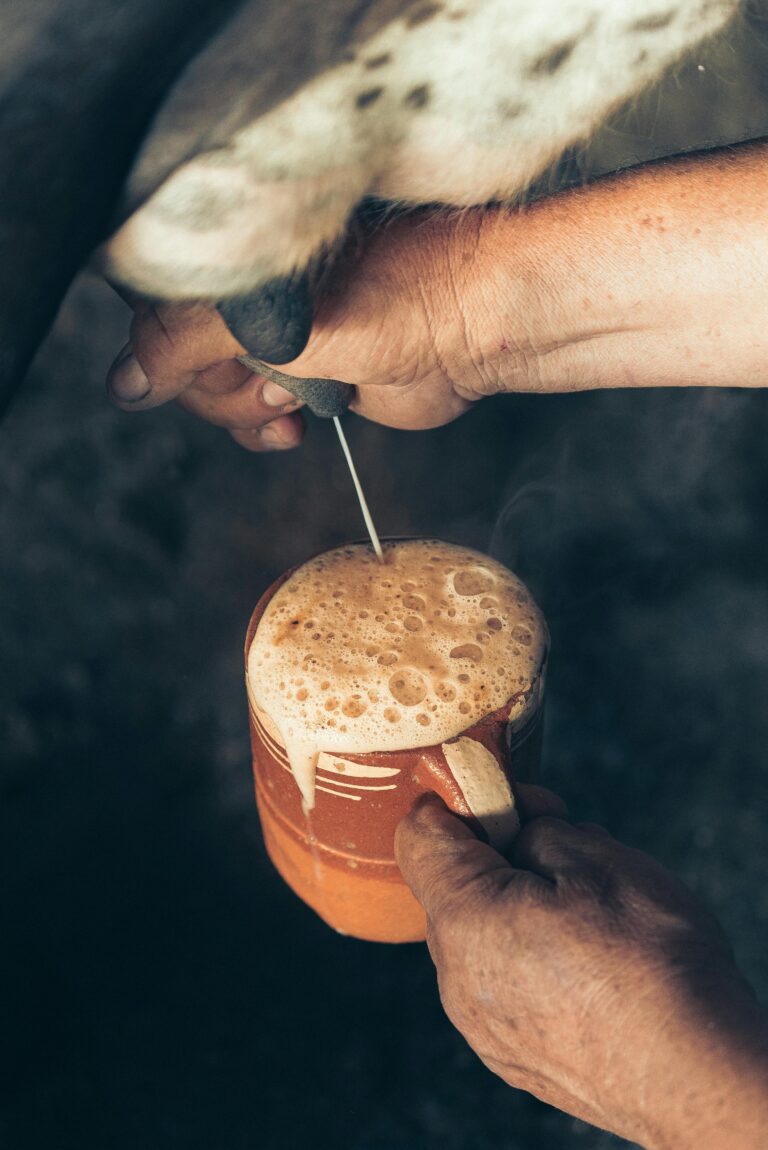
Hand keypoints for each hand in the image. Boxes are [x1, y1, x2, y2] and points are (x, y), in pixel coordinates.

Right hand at [107, 141, 767, 448]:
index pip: (157, 311)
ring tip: (296, 394)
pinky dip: (269, 428)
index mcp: (237, 262)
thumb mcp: (274, 316)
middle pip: (182, 364)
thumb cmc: (393, 295)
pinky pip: (257, 418)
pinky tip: (299, 421)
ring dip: (249, 410)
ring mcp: (277, 340)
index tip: (212, 362)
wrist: (473, 328)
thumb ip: (184, 343)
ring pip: (218, 398)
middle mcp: (249, 297)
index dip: (173, 350)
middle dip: (222, 386)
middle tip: (269, 377)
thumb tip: (122, 383)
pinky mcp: (307, 378)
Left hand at [395, 788, 767, 1148]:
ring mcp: (481, 1024)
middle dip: (499, 853)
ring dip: (519, 905)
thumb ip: (536, 832)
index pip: (418, 836)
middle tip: (563, 839)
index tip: (506, 796)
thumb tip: (519, 832)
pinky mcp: (510, 1054)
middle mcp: (456, 978)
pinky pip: (500, 982)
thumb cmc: (651, 962)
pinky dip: (530, 956)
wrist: (696, 1073)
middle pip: (452, 886)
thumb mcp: (599, 858)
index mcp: (465, 919)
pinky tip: (589, 960)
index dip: (458, 800)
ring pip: (480, 934)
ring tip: (590, 907)